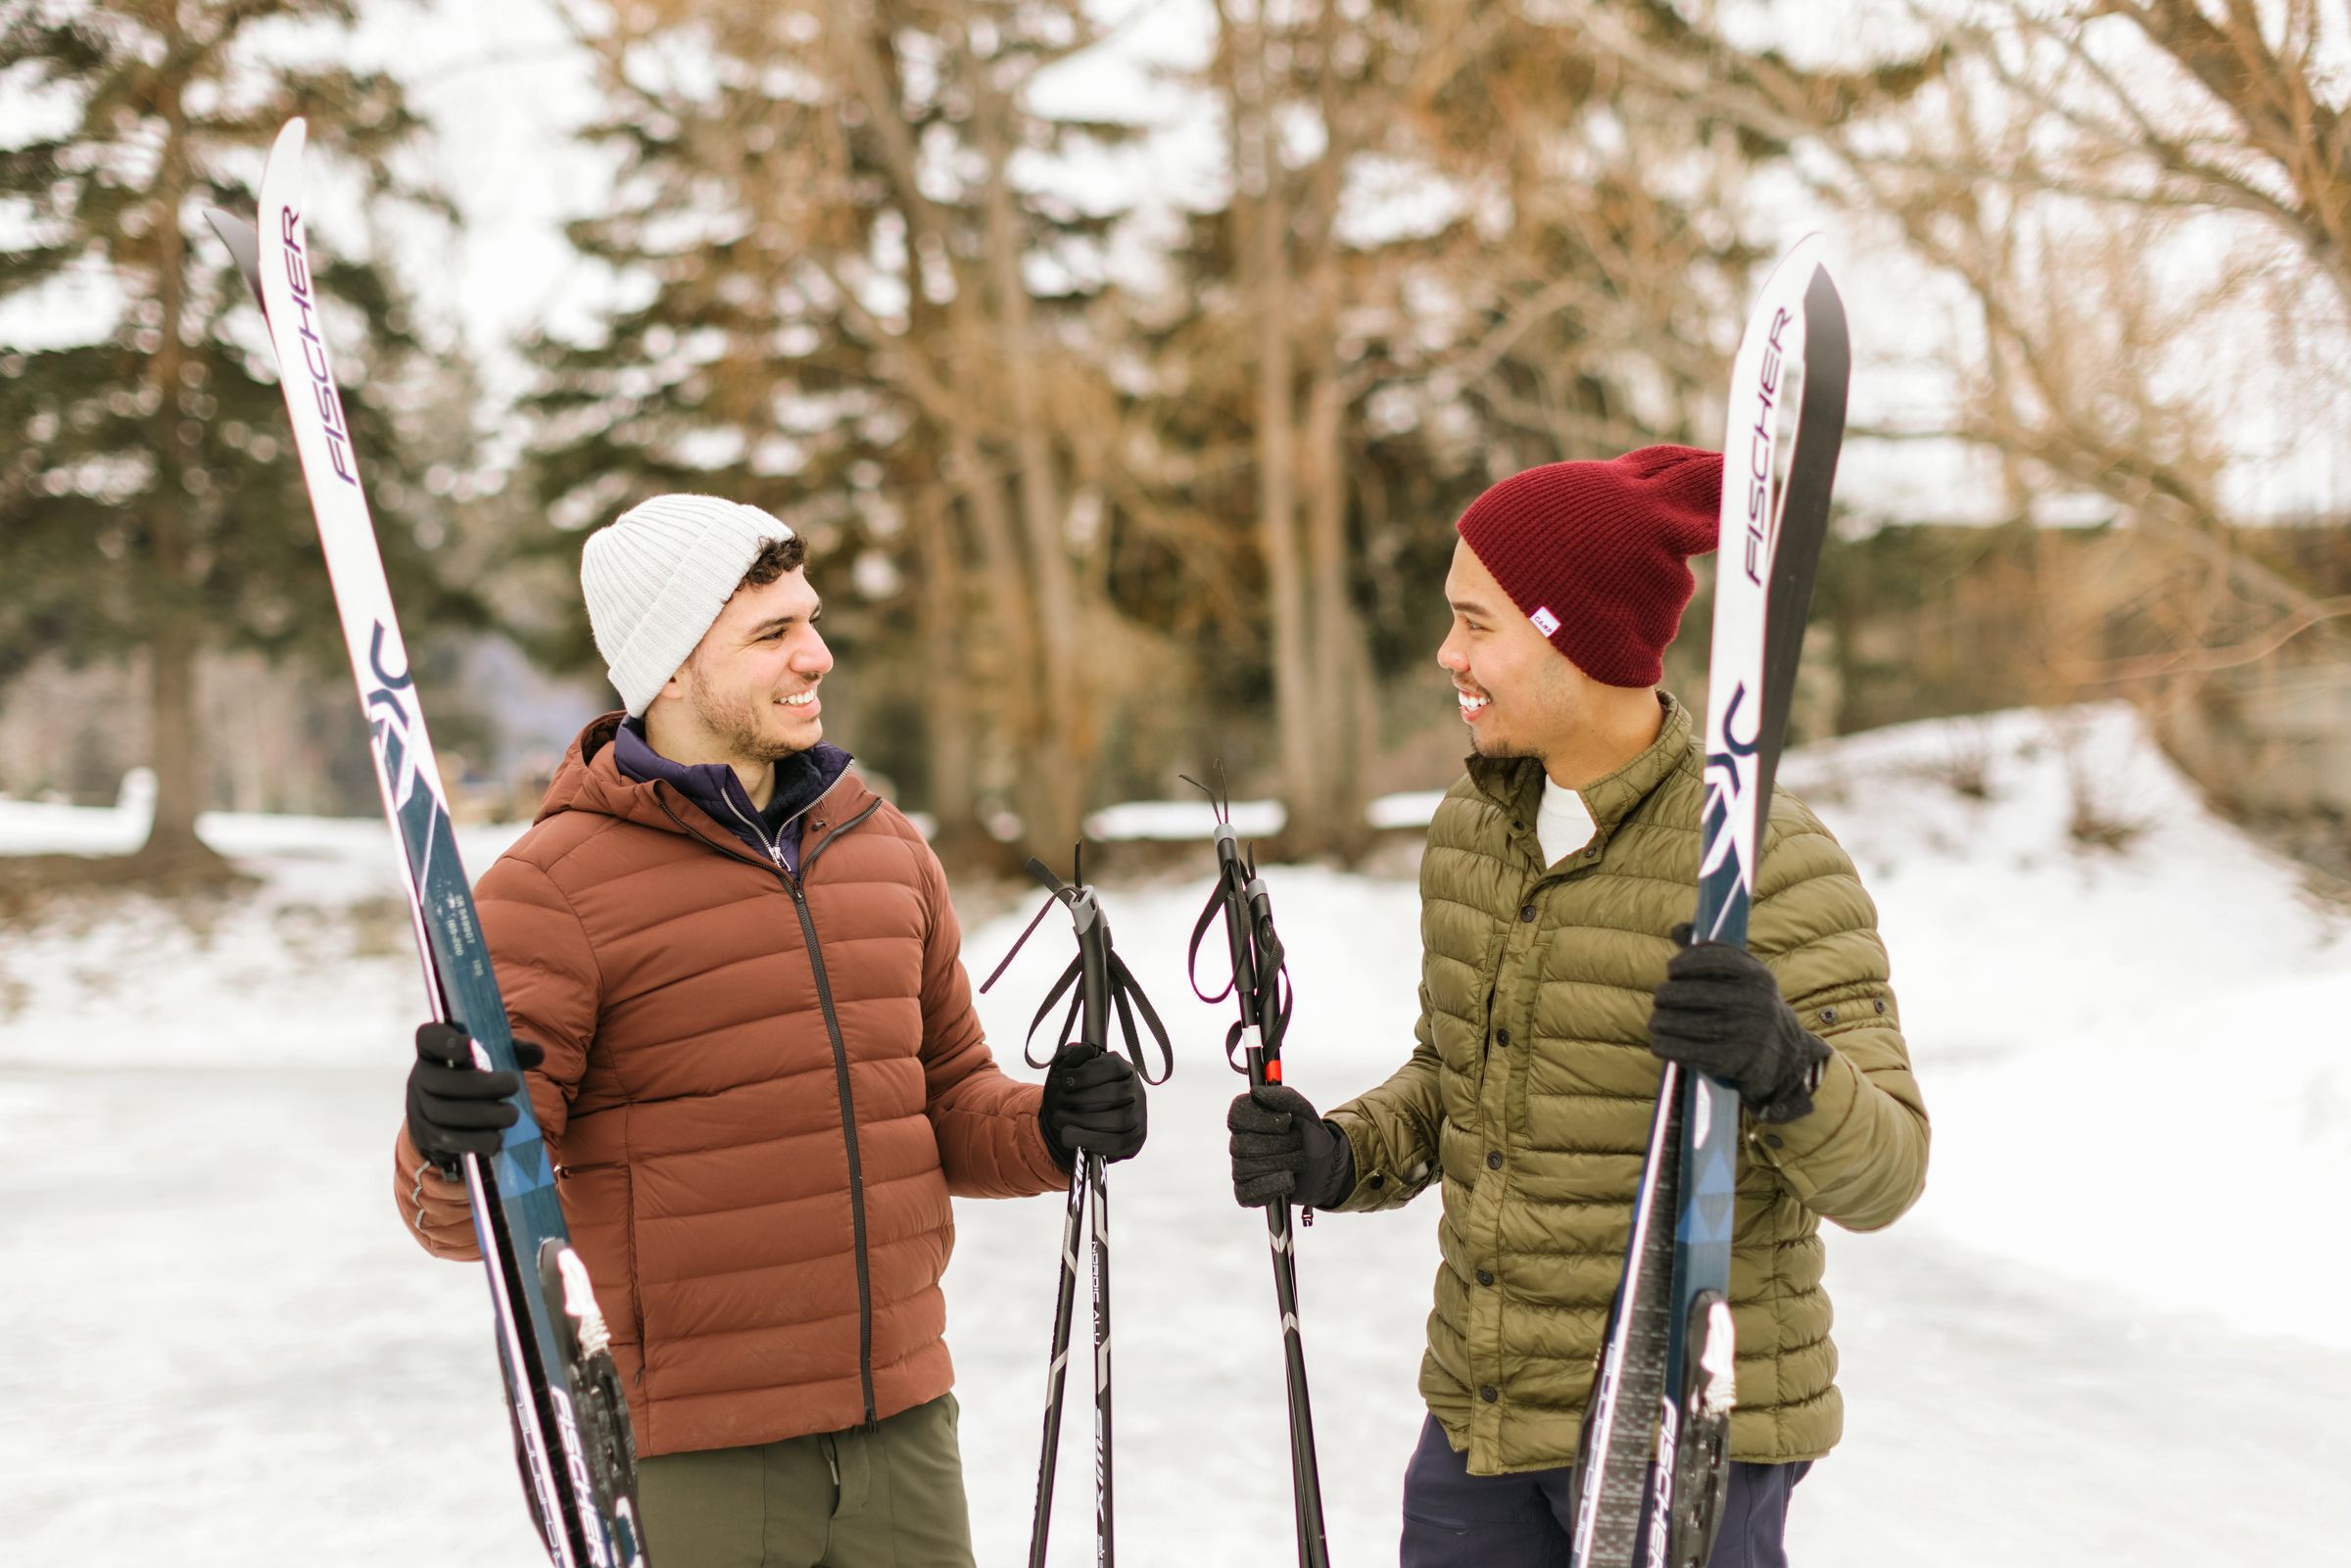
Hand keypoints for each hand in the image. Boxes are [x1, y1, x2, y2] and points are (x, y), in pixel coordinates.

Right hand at [405, 1022, 543, 1171]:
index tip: (471, 1045)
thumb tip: (536, 1053)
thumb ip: (510, 1051)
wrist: (445, 1117)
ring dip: (483, 1116)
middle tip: (513, 1085)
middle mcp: (419, 1077)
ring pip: (443, 1114)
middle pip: (441, 1082)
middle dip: (481, 1086)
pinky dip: (475, 1140)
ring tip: (512, 1115)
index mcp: (431, 1051)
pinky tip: (497, 1139)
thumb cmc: (472, 1077)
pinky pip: (446, 1140)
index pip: (428, 1037)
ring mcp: (418, 1108)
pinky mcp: (425, 1135)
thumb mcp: (487, 1059)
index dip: (446, 1042)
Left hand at [1039, 1049, 1147, 1166]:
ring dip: (1083, 1121)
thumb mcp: (1068, 1071)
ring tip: (1060, 1119)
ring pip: (1118, 1120)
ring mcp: (1138, 1116)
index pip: (1112, 1066)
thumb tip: (1085, 1050)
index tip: (1065, 1081)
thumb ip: (1073, 1056)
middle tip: (1060, 1102)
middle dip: (1081, 1099)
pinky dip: (1090, 1140)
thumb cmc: (1074, 1093)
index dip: (1087, 1074)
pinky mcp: (1134, 1140)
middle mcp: (1135, 1091)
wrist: (1077, 1125)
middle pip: (1115, 1094)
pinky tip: (1071, 1135)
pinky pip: (1116, 1143)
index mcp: (1122, 1068)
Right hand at [1227, 1083, 1351, 1208]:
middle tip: (1297, 1142)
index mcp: (1247, 1119)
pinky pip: (1247, 1193)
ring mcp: (1241, 1169)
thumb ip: (1282, 1096)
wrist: (1326, 1165)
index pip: (1236, 1116)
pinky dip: (1272, 1186)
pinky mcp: (1247, 1193)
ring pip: (1249, 1168)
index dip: (1261, 1119)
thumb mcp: (1303, 1109)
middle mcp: (1239, 1143)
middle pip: (1244, 1145)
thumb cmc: (1309, 1135)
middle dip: (1280, 1144)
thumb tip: (1256, 1092)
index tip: (1286, 1120)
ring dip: (1284, 1163)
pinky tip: (1289, 1180)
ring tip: (1299, 1160)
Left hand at [1646, 925, 1830, 1122]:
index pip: (1711, 958)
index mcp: (1757, 975)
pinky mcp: (1734, 1061)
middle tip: (1661, 1000)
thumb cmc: (1752, 1008)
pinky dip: (1665, 1045)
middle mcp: (1755, 1002)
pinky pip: (1683, 1050)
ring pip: (1680, 1021)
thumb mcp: (1745, 978)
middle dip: (1666, 995)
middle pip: (1687, 992)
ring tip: (1657, 1022)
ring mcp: (1745, 1033)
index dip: (1685, 962)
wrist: (1785, 1056)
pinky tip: (1660, 1042)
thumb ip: (1711, 952)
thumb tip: (1678, 929)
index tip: (1673, 970)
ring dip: (1660, 1022)